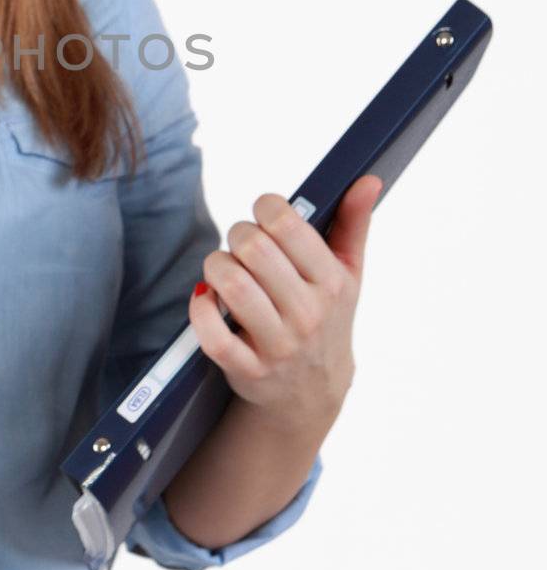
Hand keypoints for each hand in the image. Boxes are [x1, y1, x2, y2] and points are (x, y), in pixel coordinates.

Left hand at [189, 175, 382, 433]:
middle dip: (238, 235)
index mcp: (332, 283)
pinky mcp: (247, 370)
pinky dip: (200, 308)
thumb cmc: (326, 317)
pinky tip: (207, 298)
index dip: (265, 208)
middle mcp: (307, 314)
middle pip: (253, 249)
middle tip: (242, 245)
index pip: (288, 225)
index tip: (264, 216)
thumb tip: (368, 178)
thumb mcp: (348, 274)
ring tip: (225, 270)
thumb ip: (354, 223)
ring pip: (231, 285)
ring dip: (216, 266)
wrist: (312, 391)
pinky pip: (212, 334)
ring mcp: (277, 345)